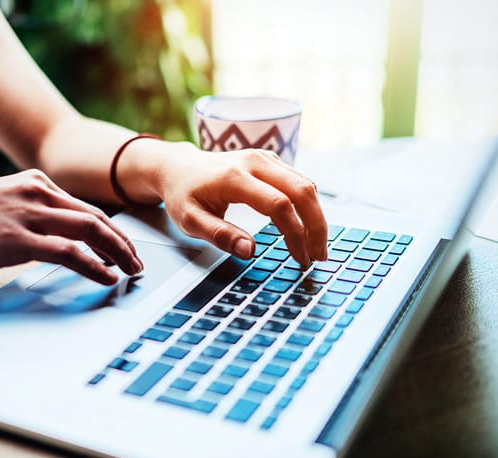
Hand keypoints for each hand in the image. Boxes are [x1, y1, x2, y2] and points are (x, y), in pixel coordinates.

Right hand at [0, 169, 142, 283]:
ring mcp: (30, 214)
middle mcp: (39, 193)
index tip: (125, 249)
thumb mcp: (3, 203)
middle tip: (138, 263)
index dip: (112, 231)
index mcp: (37, 182)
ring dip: (118, 253)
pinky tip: (107, 277)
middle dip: (123, 243)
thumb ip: (31, 211)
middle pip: (97, 217)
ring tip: (131, 271)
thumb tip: (54, 236)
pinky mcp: (20, 239)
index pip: (86, 208)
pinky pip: (70, 252)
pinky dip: (94, 265)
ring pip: (91, 230)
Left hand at [156, 146, 327, 264]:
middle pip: (302, 190)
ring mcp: (265, 158)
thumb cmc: (183, 194)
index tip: (299, 259)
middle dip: (316, 226)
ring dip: (316, 216)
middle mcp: (254, 162)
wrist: (178, 167)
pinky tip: (306, 227)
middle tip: (319, 256)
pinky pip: (299, 181)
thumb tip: (250, 251)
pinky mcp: (271, 161)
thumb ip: (220, 235)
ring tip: (316, 246)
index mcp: (234, 177)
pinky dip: (309, 205)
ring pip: (306, 184)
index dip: (294, 234)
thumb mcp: (190, 220)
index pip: (278, 205)